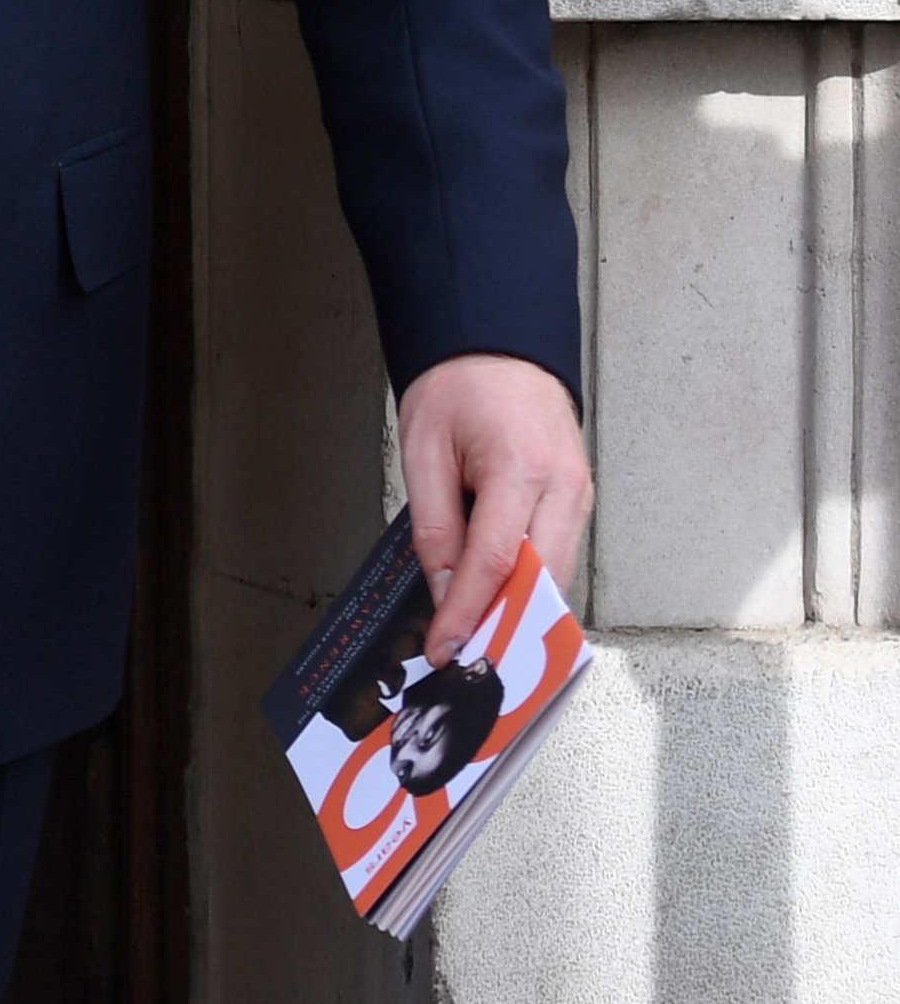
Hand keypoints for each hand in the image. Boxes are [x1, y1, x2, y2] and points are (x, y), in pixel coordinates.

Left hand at [399, 351, 592, 661]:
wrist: (498, 344)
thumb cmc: (458, 386)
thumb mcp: (424, 451)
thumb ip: (436, 525)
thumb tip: (446, 589)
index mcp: (521, 469)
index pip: (496, 563)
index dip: (469, 613)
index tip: (446, 647)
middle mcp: (563, 487)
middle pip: (540, 579)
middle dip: (504, 625)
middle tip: (466, 658)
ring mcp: (579, 494)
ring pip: (557, 575)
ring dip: (521, 609)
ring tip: (479, 639)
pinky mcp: (579, 498)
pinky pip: (559, 554)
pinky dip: (532, 583)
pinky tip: (502, 600)